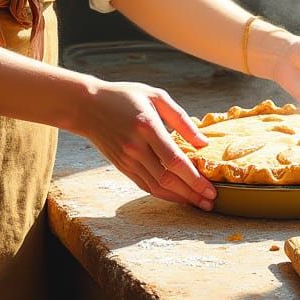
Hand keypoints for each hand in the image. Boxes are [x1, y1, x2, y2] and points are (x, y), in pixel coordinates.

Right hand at [76, 80, 217, 209]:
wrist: (88, 106)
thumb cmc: (125, 96)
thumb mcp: (156, 96)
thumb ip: (181, 119)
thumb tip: (202, 143)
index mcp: (147, 126)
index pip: (174, 161)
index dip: (194, 178)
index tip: (211, 189)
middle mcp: (136, 147)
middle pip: (168, 179)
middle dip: (192, 194)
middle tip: (211, 202)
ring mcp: (127, 159)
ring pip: (157, 187)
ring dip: (179, 198)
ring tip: (199, 203)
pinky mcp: (122, 166)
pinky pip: (145, 186)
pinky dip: (163, 194)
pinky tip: (178, 196)